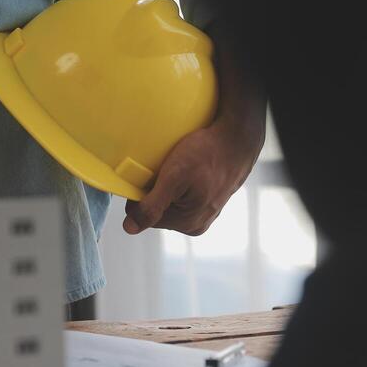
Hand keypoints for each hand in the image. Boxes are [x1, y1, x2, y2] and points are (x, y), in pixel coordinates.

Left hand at [123, 27, 265, 235]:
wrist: (236, 138)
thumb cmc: (207, 154)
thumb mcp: (174, 177)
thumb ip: (151, 205)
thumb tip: (130, 228)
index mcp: (187, 224)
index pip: (145, 215)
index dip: (140, 193)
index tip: (150, 174)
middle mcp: (196, 224)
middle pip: (158, 210)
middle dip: (155, 190)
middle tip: (166, 168)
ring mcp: (204, 214)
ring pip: (169, 202)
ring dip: (166, 186)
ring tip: (178, 168)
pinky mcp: (209, 201)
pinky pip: (182, 195)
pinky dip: (179, 183)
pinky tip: (187, 170)